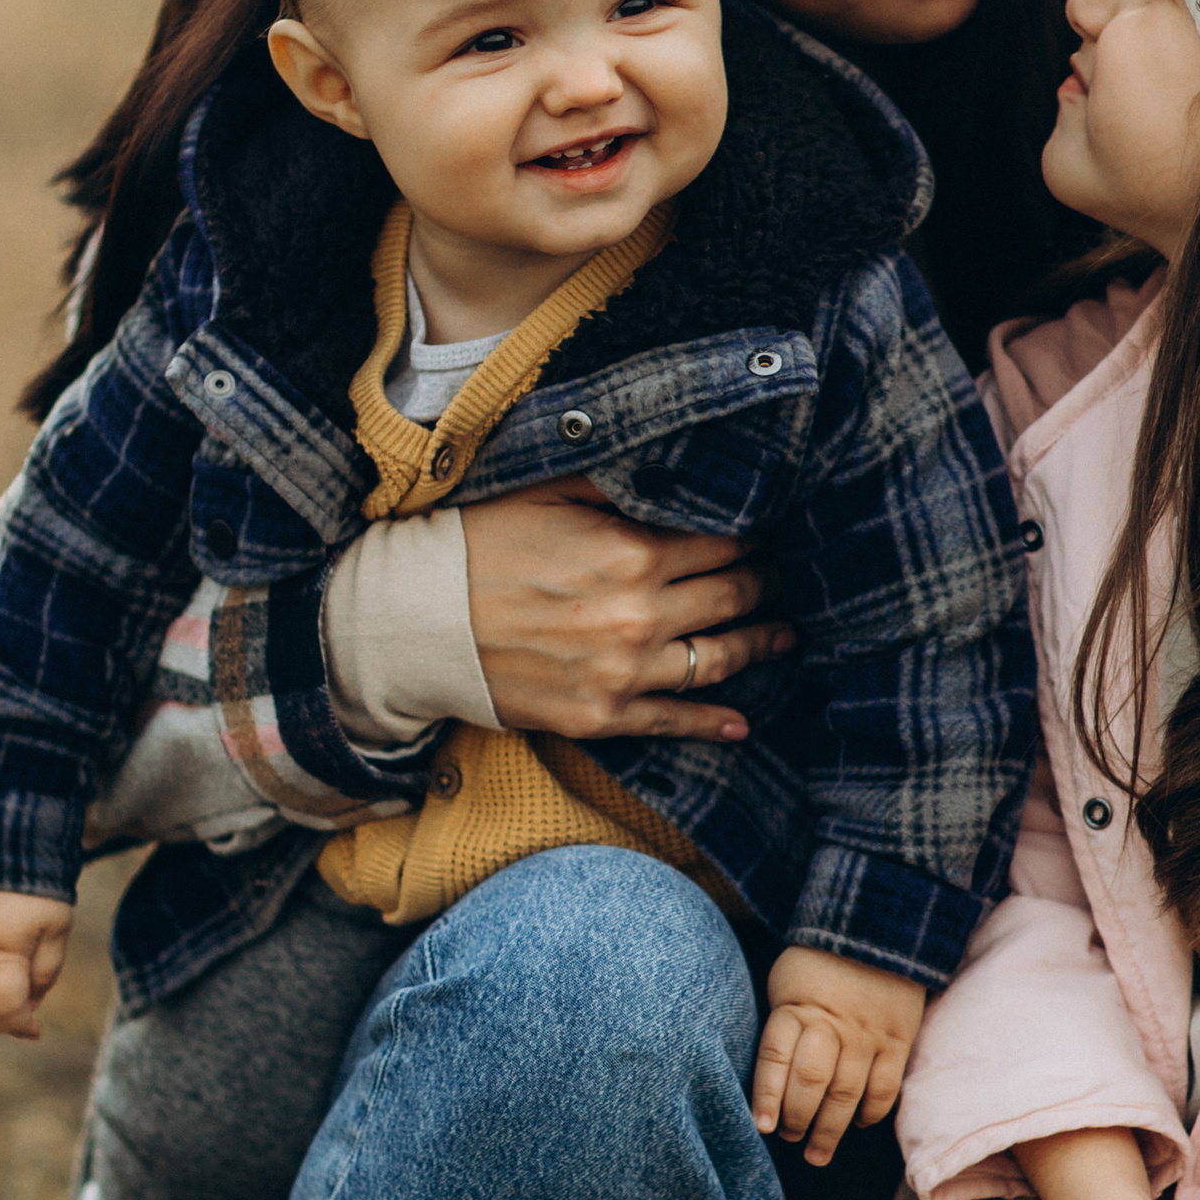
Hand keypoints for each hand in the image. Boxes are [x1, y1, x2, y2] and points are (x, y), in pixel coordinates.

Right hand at [459, 485, 792, 741]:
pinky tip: (741, 723)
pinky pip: (672, 721)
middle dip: (763, 587)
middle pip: (730, 599)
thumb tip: (674, 476)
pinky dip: (713, 723)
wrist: (416, 622)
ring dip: (759, 646)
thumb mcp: (548, 492)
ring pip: (716, 660)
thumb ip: (617, 485)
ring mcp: (623, 673)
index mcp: (633, 554)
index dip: (749, 539)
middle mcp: (640, 617)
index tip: (762, 536)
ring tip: (783, 637)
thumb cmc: (478, 546)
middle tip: (781, 581)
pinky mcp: (601, 716)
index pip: (721, 544)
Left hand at [752, 950, 924, 1168]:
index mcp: (796, 1007)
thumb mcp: (786, 982)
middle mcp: (831, 1023)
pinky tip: (857, 1123)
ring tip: (816, 1151)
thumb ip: (781, 1025)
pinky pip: (885, 1087)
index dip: (766, 1097)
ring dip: (829, 1130)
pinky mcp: (898, 1039)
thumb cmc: (818, 964)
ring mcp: (868, 1034)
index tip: (761, 1126)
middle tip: (790, 1137)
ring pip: (846, 1093)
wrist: (878, 929)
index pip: (775, 1058)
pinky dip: (870, 1112)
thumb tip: (768, 1080)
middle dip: (797, 1119)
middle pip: (811, 1082)